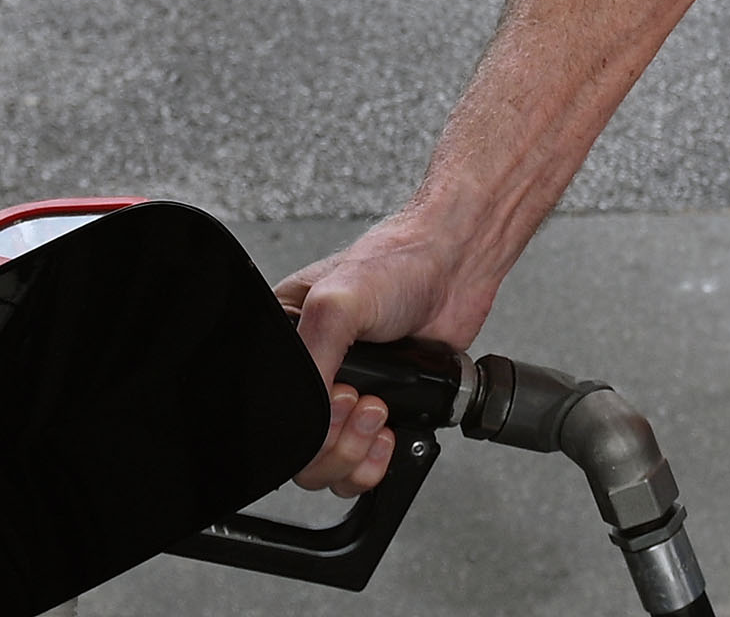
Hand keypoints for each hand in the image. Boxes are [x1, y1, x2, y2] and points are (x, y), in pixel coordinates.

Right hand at [276, 217, 495, 495]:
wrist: (456, 263)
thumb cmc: (396, 263)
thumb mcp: (337, 303)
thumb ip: (314, 359)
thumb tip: (310, 417)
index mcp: (287, 345)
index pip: (272, 411)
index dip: (305, 424)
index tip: (340, 396)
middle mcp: (315, 374)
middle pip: (300, 451)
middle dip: (336, 441)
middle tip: (367, 401)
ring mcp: (350, 398)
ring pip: (329, 466)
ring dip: (355, 454)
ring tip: (382, 412)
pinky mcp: (385, 411)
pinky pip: (365, 465)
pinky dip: (377, 463)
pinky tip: (390, 435)